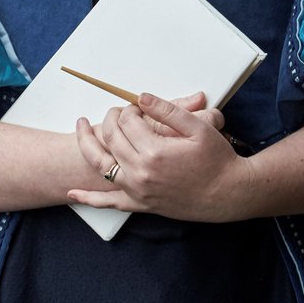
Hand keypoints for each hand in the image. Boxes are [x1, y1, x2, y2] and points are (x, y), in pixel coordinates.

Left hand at [69, 92, 247, 222]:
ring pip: (101, 165)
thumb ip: (168, 109)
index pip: (127, 122)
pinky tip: (73, 193)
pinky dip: (90, 199)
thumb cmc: (217, 159)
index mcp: (154, 151)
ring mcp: (139, 191)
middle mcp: (141, 173)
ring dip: (87, 144)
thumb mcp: (198, 127)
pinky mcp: (142, 205)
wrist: (230, 194)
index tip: (137, 107)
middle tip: (118, 112)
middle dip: (111, 119)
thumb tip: (140, 97)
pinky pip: (110, 203)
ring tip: (79, 127)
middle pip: (111, 138)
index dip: (129, 109)